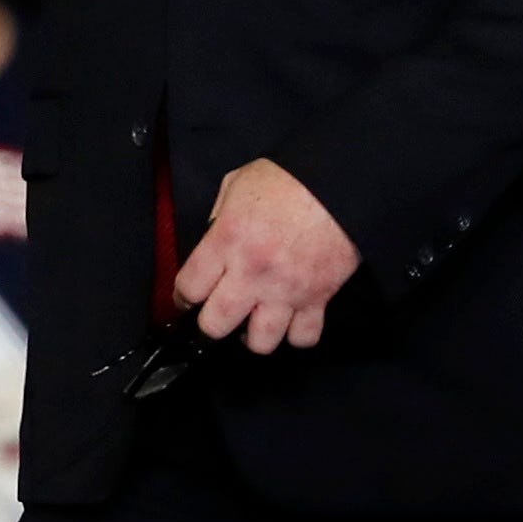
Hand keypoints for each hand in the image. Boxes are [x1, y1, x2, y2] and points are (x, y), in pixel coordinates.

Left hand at [172, 158, 360, 353]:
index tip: (187, 298)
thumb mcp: (236, 185)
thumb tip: (212, 242)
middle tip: (217, 314)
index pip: (189, 288)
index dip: (183, 297)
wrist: (339, 183)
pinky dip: (296, 335)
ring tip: (253, 321)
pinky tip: (289, 322)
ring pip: (260, 342)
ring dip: (253, 336)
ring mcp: (286, 290)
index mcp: (226, 241)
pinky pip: (304, 337)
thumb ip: (218, 218)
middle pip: (215, 325)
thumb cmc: (287, 179)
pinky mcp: (319, 298)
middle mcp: (252, 273)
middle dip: (210, 325)